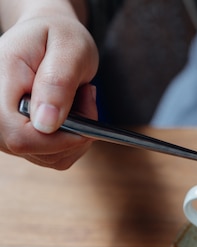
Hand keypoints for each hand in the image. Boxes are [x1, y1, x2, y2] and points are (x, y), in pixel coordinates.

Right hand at [0, 10, 98, 168]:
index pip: (16, 133)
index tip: (87, 124)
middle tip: (86, 96)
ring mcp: (6, 127)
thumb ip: (58, 83)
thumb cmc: (61, 37)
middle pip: (31, 149)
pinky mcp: (22, 137)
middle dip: (72, 134)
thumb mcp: (70, 49)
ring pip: (47, 157)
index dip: (55, 139)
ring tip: (80, 99)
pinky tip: (75, 114)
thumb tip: (46, 124)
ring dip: (77, 136)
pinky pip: (54, 156)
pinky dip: (73, 141)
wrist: (51, 37)